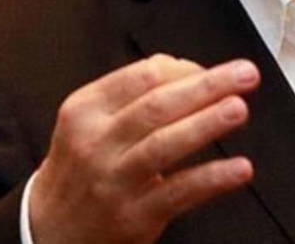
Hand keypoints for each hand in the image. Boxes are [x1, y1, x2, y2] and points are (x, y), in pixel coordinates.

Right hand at [28, 54, 259, 243]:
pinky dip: (212, 179)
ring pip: (165, 145)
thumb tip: (182, 67)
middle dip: (207, 86)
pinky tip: (239, 168)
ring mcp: (115, 180)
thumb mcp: (86, 121)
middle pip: (157, 105)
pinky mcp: (134, 216)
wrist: (50, 230)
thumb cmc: (80, 167)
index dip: (185, 71)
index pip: (141, 77)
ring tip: (238, 108)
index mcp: (85, 110)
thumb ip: (128, 93)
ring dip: (206, 124)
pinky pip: (179, 193)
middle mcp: (97, 143)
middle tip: (245, 75)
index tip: (213, 71)